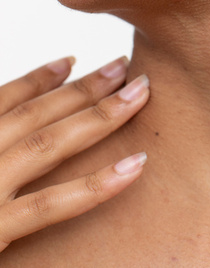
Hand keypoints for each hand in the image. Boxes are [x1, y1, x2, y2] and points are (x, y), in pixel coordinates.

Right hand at [0, 57, 148, 251]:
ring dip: (98, 116)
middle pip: (35, 114)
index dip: (39, 78)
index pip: (2, 100)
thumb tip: (12, 130)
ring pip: (48, 145)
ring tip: (139, 94)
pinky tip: (135, 166)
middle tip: (124, 66)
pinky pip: (50, 206)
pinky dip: (96, 185)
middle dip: (83, 88)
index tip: (72, 61)